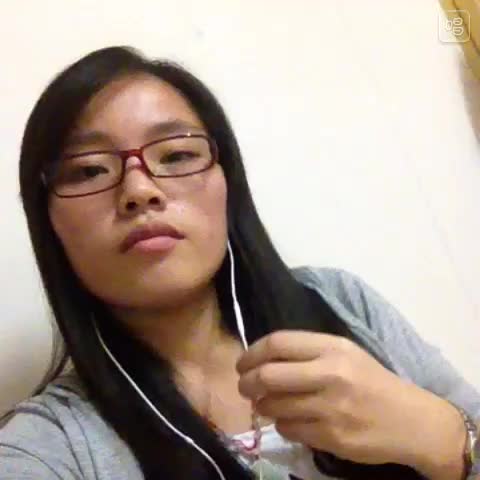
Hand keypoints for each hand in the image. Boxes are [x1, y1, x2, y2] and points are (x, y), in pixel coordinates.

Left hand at [237, 331, 465, 477]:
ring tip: (265, 404)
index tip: (243, 363)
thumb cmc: (373, 381)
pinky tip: (289, 420)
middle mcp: (330, 374)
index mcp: (333, 347)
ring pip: (274, 406)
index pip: (278, 343)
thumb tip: (264, 359)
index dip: (252, 352)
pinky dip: (281, 425)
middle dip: (247, 382)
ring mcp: (331, 408)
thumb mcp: (345, 353)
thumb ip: (308, 352)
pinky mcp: (332, 437)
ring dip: (262, 406)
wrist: (411, 420)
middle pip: (269, 375)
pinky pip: (289, 430)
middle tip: (244, 386)